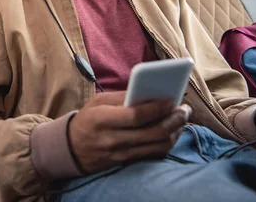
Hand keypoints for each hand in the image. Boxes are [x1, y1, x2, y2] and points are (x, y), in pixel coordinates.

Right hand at [68, 91, 190, 173]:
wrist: (71, 148)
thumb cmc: (87, 119)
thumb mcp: (97, 102)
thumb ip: (121, 97)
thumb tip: (149, 91)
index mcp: (102, 119)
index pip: (135, 116)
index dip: (157, 108)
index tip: (171, 100)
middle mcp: (112, 139)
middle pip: (152, 133)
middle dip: (173, 120)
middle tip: (184, 110)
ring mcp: (120, 154)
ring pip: (157, 146)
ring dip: (175, 132)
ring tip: (181, 119)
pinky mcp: (126, 163)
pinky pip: (153, 155)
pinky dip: (167, 143)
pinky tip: (172, 132)